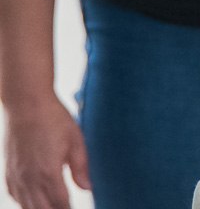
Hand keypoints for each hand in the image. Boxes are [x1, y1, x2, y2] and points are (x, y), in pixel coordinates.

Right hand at [3, 94, 89, 208]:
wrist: (26, 104)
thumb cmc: (54, 119)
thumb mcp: (76, 141)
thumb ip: (81, 168)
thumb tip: (88, 188)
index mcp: (48, 173)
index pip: (61, 204)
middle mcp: (29, 179)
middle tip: (67, 208)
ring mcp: (16, 176)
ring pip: (26, 206)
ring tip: (54, 206)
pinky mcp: (8, 171)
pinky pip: (15, 196)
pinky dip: (25, 202)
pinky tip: (34, 201)